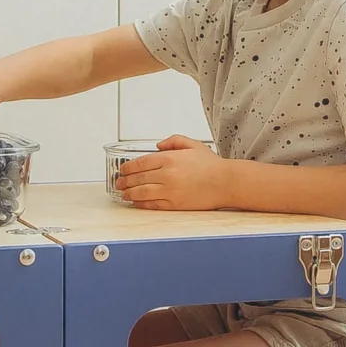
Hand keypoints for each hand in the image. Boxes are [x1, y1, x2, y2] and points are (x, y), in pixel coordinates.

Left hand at [116, 135, 234, 209]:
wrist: (226, 182)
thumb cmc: (211, 165)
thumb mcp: (192, 145)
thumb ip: (173, 141)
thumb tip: (157, 146)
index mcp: (169, 158)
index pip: (140, 163)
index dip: (127, 168)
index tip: (122, 170)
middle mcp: (167, 174)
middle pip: (137, 178)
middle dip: (124, 181)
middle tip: (119, 183)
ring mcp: (170, 190)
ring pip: (141, 193)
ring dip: (129, 193)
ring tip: (124, 194)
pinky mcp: (175, 204)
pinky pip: (152, 204)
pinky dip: (141, 203)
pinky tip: (137, 202)